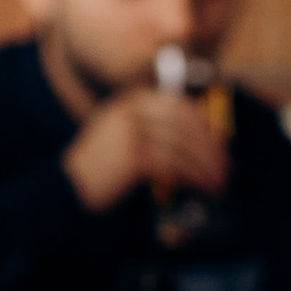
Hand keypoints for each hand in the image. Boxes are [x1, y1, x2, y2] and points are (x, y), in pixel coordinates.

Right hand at [62, 86, 231, 212]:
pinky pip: (174, 165)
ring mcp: (131, 131)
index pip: (178, 107)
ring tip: (218, 184)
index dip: (203, 127)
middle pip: (184, 125)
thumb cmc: (99, 169)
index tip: (217, 146)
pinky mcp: (133, 154)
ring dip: (205, 167)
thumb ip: (151, 131)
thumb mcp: (122, 137)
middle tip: (225, 169)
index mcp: (130, 101)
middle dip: (209, 149)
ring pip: (182, 147)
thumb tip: (195, 142)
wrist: (65, 188)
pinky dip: (193, 178)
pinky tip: (201, 188)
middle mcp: (131, 110)